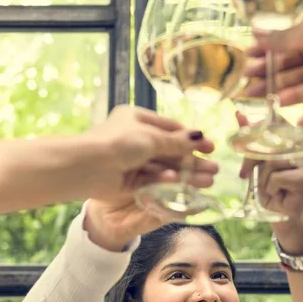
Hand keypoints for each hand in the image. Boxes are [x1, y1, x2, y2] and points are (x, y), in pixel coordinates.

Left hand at [84, 105, 217, 250]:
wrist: (88, 166)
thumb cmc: (119, 142)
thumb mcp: (152, 138)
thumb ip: (177, 141)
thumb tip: (200, 135)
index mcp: (136, 119)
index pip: (170, 128)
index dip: (190, 137)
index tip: (210, 147)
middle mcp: (134, 138)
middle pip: (169, 149)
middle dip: (192, 159)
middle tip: (214, 168)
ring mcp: (131, 160)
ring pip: (164, 166)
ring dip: (185, 173)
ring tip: (208, 181)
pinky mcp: (128, 180)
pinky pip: (152, 179)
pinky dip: (166, 180)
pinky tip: (181, 182)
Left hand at [236, 112, 302, 252]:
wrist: (278, 214)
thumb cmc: (268, 186)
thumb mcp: (255, 160)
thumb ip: (250, 137)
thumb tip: (239, 113)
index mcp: (290, 140)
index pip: (278, 121)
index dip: (260, 126)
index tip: (245, 140)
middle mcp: (300, 147)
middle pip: (270, 141)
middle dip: (251, 158)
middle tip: (244, 173)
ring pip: (272, 161)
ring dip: (262, 178)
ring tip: (267, 187)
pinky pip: (277, 177)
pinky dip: (270, 187)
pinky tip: (277, 193)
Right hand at [243, 3, 302, 106]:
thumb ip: (284, 38)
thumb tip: (257, 34)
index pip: (290, 39)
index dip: (269, 48)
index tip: (249, 56)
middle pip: (292, 61)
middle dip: (268, 69)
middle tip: (246, 77)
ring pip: (299, 78)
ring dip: (276, 85)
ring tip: (251, 92)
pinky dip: (296, 96)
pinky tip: (277, 100)